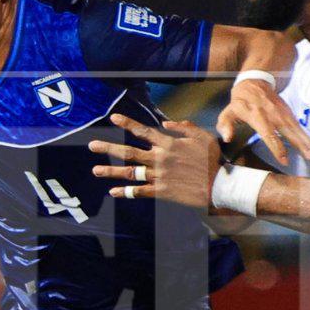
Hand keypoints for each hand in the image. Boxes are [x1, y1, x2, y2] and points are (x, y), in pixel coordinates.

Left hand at [89, 113, 220, 209]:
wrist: (217, 186)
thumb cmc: (212, 160)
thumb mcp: (202, 137)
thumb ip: (184, 127)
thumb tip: (166, 123)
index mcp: (168, 144)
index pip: (143, 131)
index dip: (127, 123)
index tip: (113, 118)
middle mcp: (159, 159)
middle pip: (128, 152)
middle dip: (108, 148)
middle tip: (92, 146)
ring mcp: (158, 176)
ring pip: (129, 173)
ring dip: (111, 171)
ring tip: (96, 170)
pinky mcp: (161, 191)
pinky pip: (139, 191)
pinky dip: (125, 192)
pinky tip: (113, 192)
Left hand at [216, 79, 309, 166]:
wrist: (255, 81)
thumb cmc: (240, 101)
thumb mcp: (229, 111)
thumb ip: (226, 124)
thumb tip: (227, 138)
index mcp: (258, 117)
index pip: (269, 135)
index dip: (277, 148)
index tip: (284, 160)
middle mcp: (273, 116)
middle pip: (289, 132)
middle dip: (300, 145)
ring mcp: (283, 114)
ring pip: (297, 130)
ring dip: (308, 142)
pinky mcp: (289, 113)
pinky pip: (299, 127)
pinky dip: (308, 137)